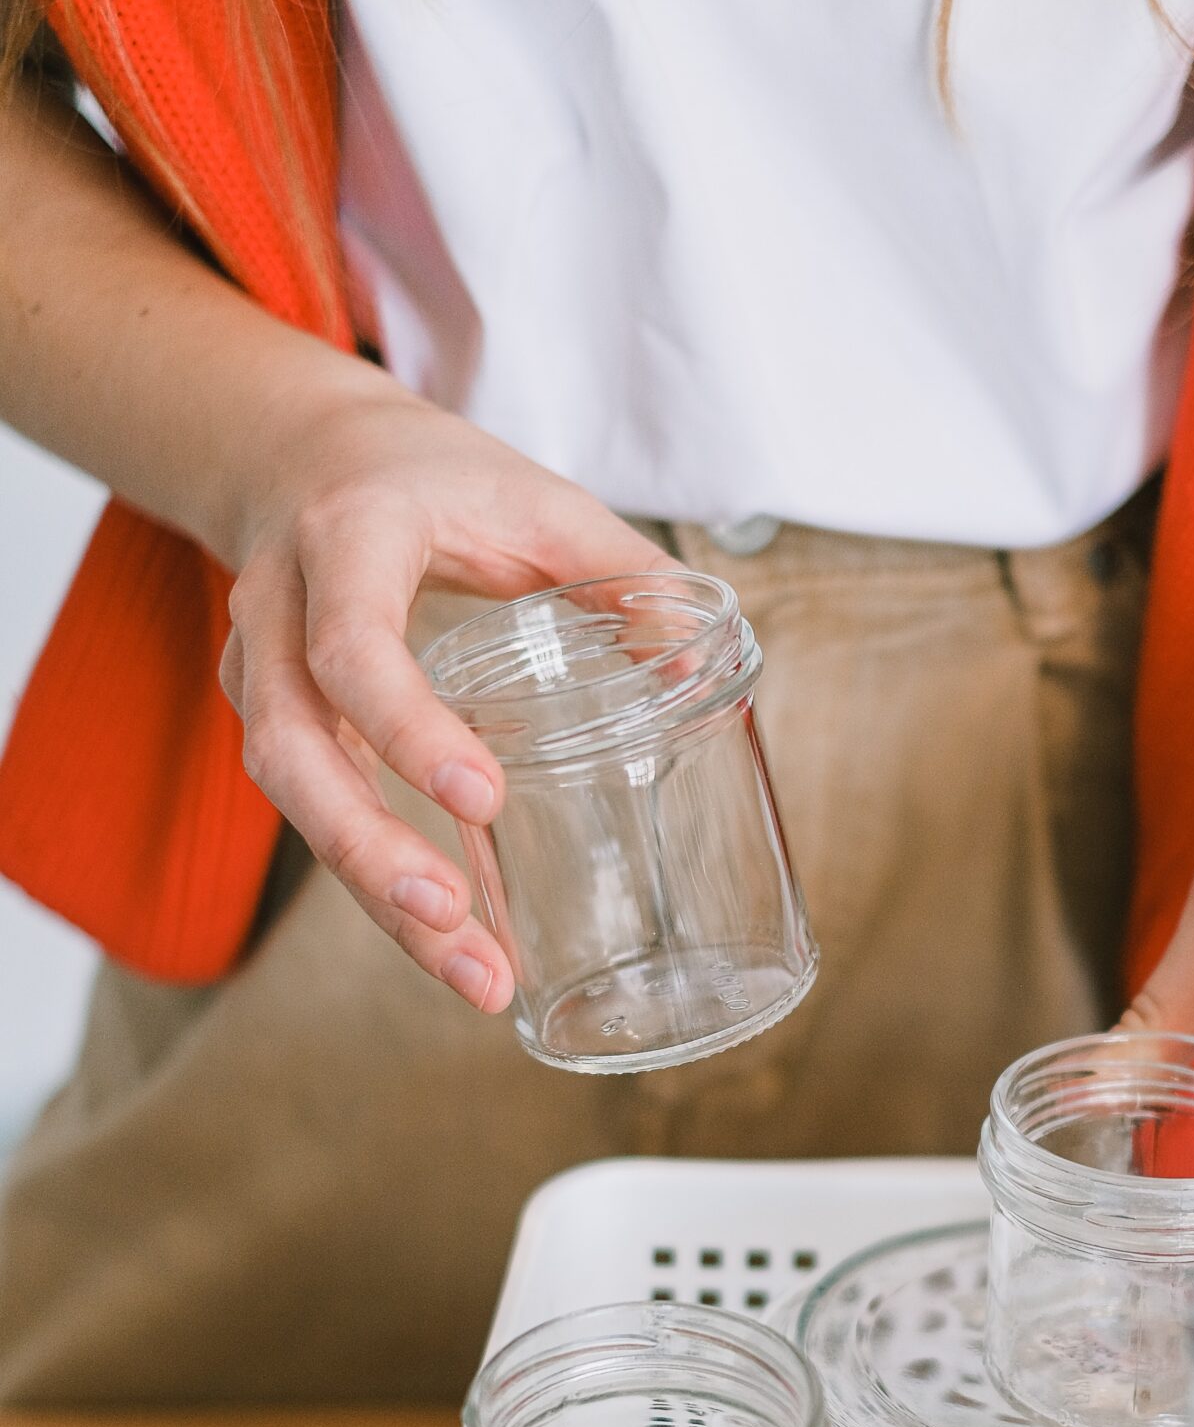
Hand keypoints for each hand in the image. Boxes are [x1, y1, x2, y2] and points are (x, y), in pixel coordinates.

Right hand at [219, 365, 673, 1008]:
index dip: (406, 726)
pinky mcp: (271, 724)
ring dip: (375, 897)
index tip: (483, 797)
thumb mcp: (531, 496)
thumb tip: (700, 662)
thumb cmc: (428, 479)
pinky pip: (312, 815)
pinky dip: (377, 886)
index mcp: (349, 541)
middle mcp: (278, 612)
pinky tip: (449, 943)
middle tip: (453, 919)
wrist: (299, 452)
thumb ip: (621, 569)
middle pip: (292, 752)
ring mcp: (261, 673)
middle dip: (369, 849)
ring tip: (473, 974)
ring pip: (291, 801)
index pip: (353, 646)